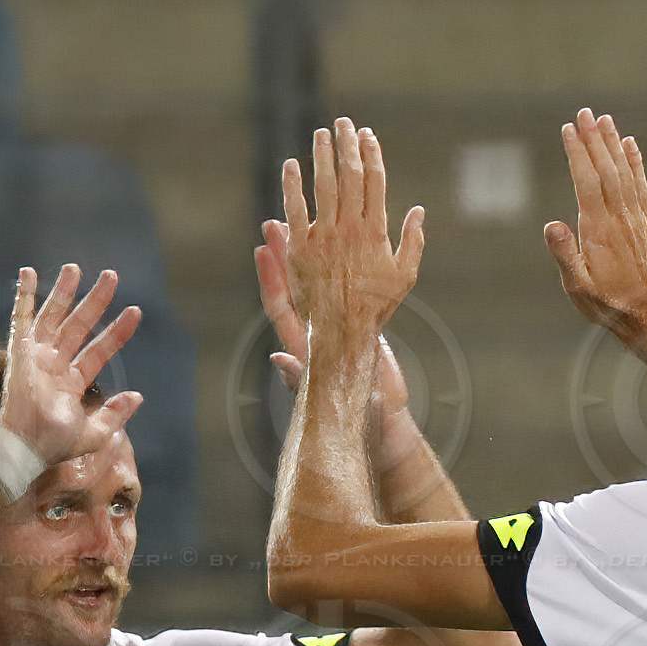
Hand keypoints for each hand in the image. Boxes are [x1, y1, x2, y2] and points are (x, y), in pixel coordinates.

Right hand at [0, 262, 143, 467]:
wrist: (27, 447)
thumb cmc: (56, 445)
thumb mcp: (96, 434)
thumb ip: (116, 414)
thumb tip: (137, 396)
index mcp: (72, 381)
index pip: (99, 349)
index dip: (118, 331)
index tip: (135, 312)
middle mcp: (55, 364)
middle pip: (79, 324)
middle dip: (96, 300)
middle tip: (112, 276)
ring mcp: (37, 355)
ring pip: (54, 315)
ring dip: (64, 291)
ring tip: (75, 268)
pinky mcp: (20, 350)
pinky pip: (21, 317)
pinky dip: (24, 295)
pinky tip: (29, 273)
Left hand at [256, 216, 411, 425]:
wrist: (384, 424)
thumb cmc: (355, 417)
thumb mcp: (327, 400)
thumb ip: (299, 379)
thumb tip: (276, 359)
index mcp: (306, 346)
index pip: (280, 305)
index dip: (270, 278)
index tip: (261, 249)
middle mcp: (317, 333)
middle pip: (296, 286)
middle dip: (285, 255)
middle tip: (276, 221)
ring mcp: (337, 330)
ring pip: (320, 285)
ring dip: (313, 256)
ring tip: (311, 225)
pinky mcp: (359, 329)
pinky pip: (346, 294)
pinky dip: (344, 271)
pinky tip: (347, 249)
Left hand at [282, 119, 425, 356]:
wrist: (344, 334)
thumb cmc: (376, 308)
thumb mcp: (404, 277)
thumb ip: (413, 242)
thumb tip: (419, 211)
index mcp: (376, 233)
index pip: (374, 182)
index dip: (371, 154)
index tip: (368, 136)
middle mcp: (351, 230)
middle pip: (349, 176)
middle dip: (348, 145)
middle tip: (344, 123)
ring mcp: (324, 239)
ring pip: (323, 186)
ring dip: (322, 155)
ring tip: (321, 134)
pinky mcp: (300, 250)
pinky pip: (295, 210)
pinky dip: (292, 185)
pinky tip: (291, 166)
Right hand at [546, 109, 646, 345]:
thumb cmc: (608, 304)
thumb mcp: (578, 288)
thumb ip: (565, 256)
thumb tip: (551, 225)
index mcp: (599, 230)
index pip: (587, 182)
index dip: (578, 154)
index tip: (569, 130)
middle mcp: (619, 218)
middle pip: (606, 169)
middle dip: (594, 139)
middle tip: (584, 113)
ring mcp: (636, 219)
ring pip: (624, 172)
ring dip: (613, 144)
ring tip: (604, 120)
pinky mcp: (646, 224)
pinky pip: (641, 186)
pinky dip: (636, 162)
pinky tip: (630, 145)